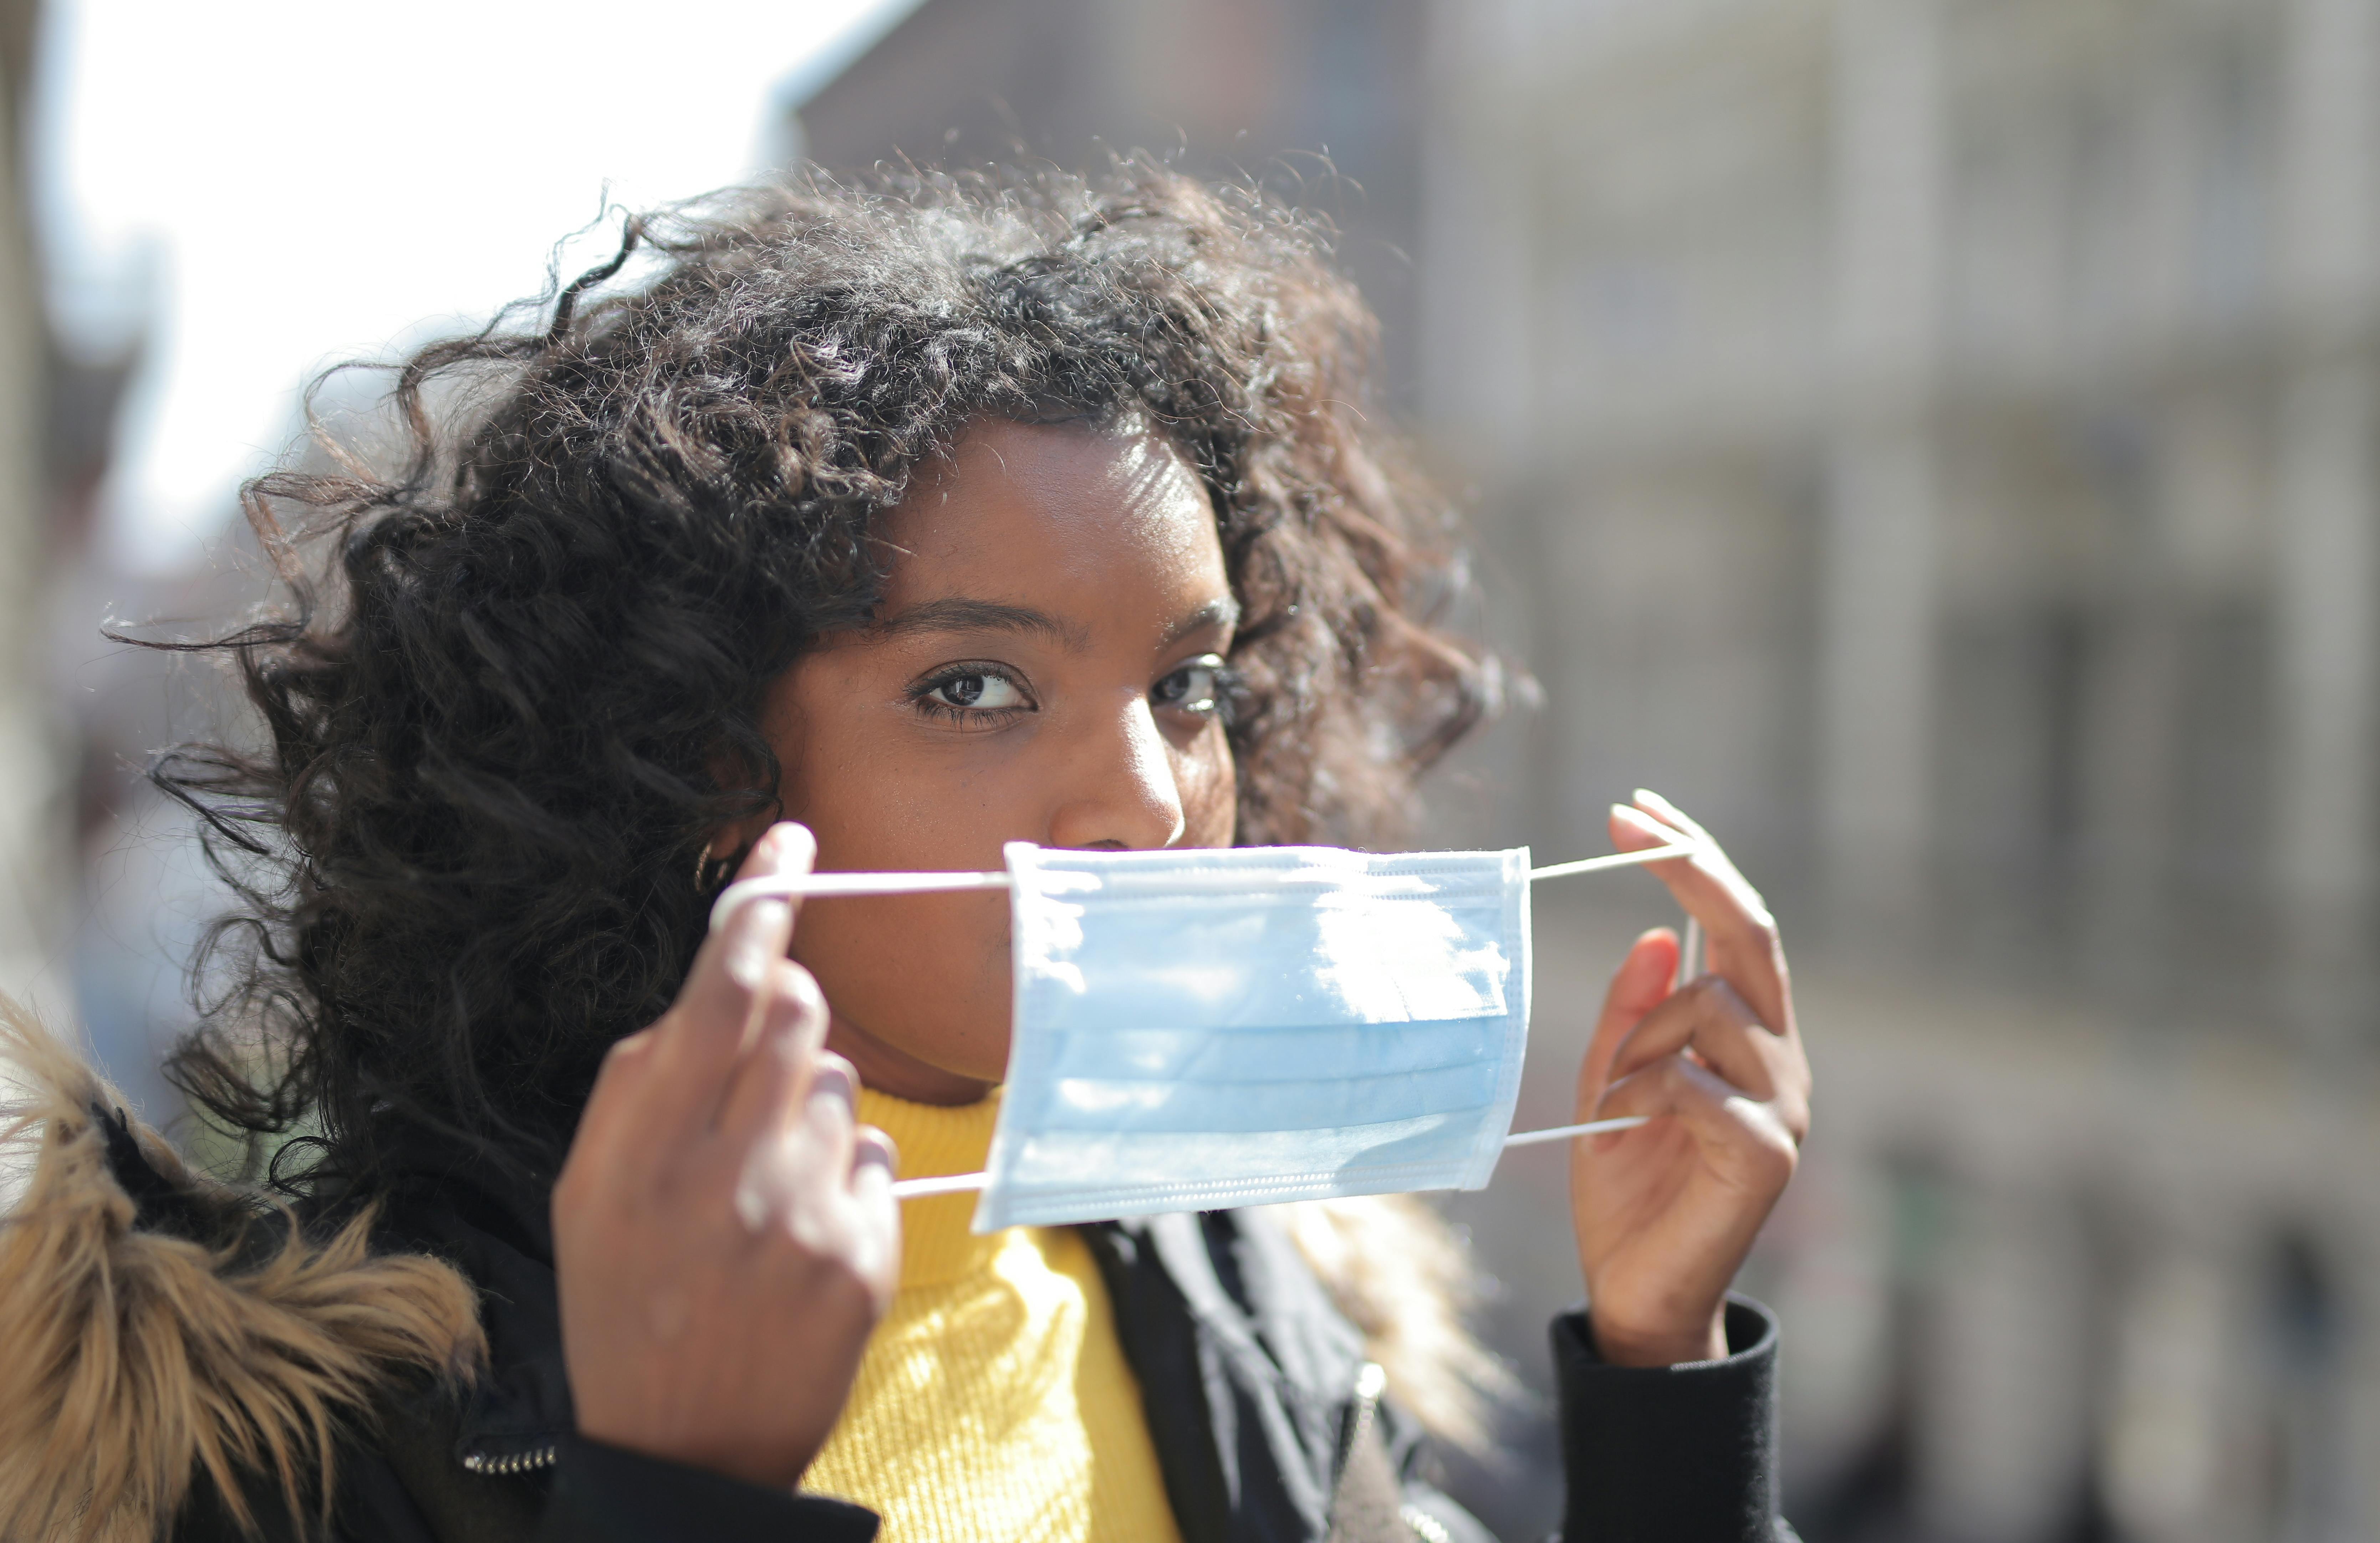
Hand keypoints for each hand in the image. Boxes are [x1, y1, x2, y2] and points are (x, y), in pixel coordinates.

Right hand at [554, 822, 899, 1488]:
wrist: (684, 1451)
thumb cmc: (628, 1304)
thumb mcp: (588, 1196)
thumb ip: (640, 1086)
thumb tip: (713, 991)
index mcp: (642, 1151)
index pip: (719, 992)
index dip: (761, 906)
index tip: (791, 843)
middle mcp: (723, 1174)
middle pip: (797, 1017)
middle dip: (786, 1015)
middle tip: (758, 1071)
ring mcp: (801, 1217)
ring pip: (839, 1088)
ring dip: (808, 1115)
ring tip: (763, 1195)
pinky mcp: (862, 1258)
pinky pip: (875, 1158)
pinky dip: (845, 1179)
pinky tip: (801, 1239)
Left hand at [1569, 791, 1810, 1366]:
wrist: (1635, 1289)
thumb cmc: (1625, 1186)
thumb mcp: (1610, 1082)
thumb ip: (1632, 1016)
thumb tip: (1659, 937)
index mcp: (1747, 1035)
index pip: (1735, 925)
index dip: (1693, 860)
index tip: (1635, 811)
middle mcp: (1781, 1058)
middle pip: (1751, 933)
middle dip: (1691, 868)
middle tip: (1628, 823)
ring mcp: (1785, 1104)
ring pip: (1709, 1005)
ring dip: (1638, 1036)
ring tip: (1612, 1099)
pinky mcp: (1768, 1154)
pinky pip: (1696, 1082)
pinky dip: (1645, 1091)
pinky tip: (1625, 1129)